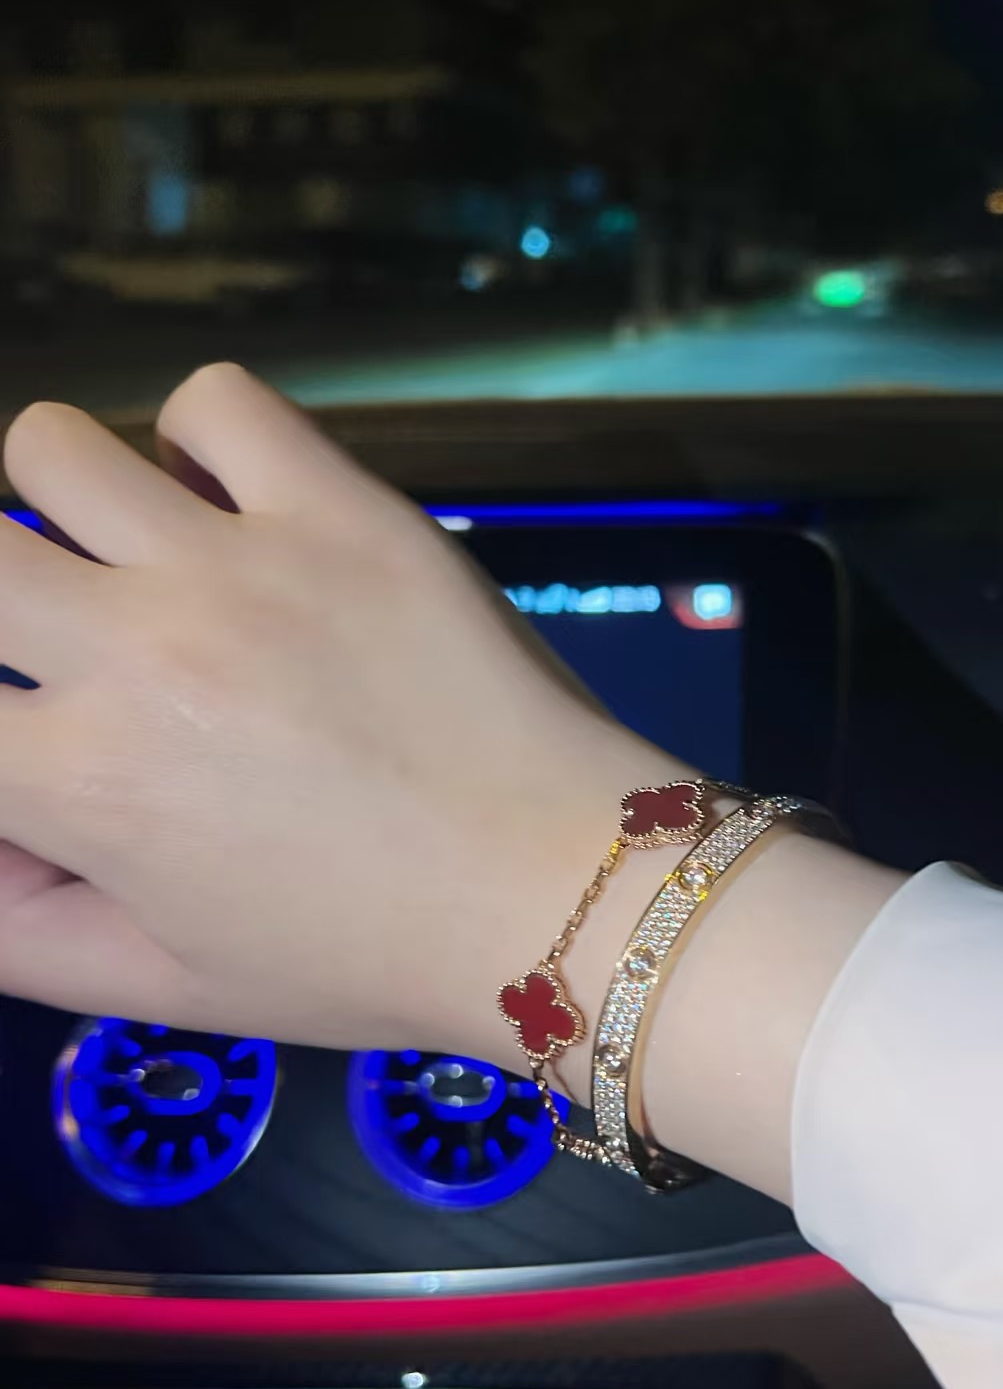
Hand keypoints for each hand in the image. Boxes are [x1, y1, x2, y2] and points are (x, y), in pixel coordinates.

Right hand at [0, 363, 685, 1060]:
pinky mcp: (342, 507)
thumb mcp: (170, 987)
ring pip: (53, 447)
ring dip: (70, 502)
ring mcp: (238, 562)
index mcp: (81, 783)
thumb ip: (20, 930)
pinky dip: (201, 437)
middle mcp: (134, 652)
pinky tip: (238, 505)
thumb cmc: (368, 957)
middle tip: (65, 639)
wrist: (562, 894)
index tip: (41, 719)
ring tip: (144, 559)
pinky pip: (218, 400)